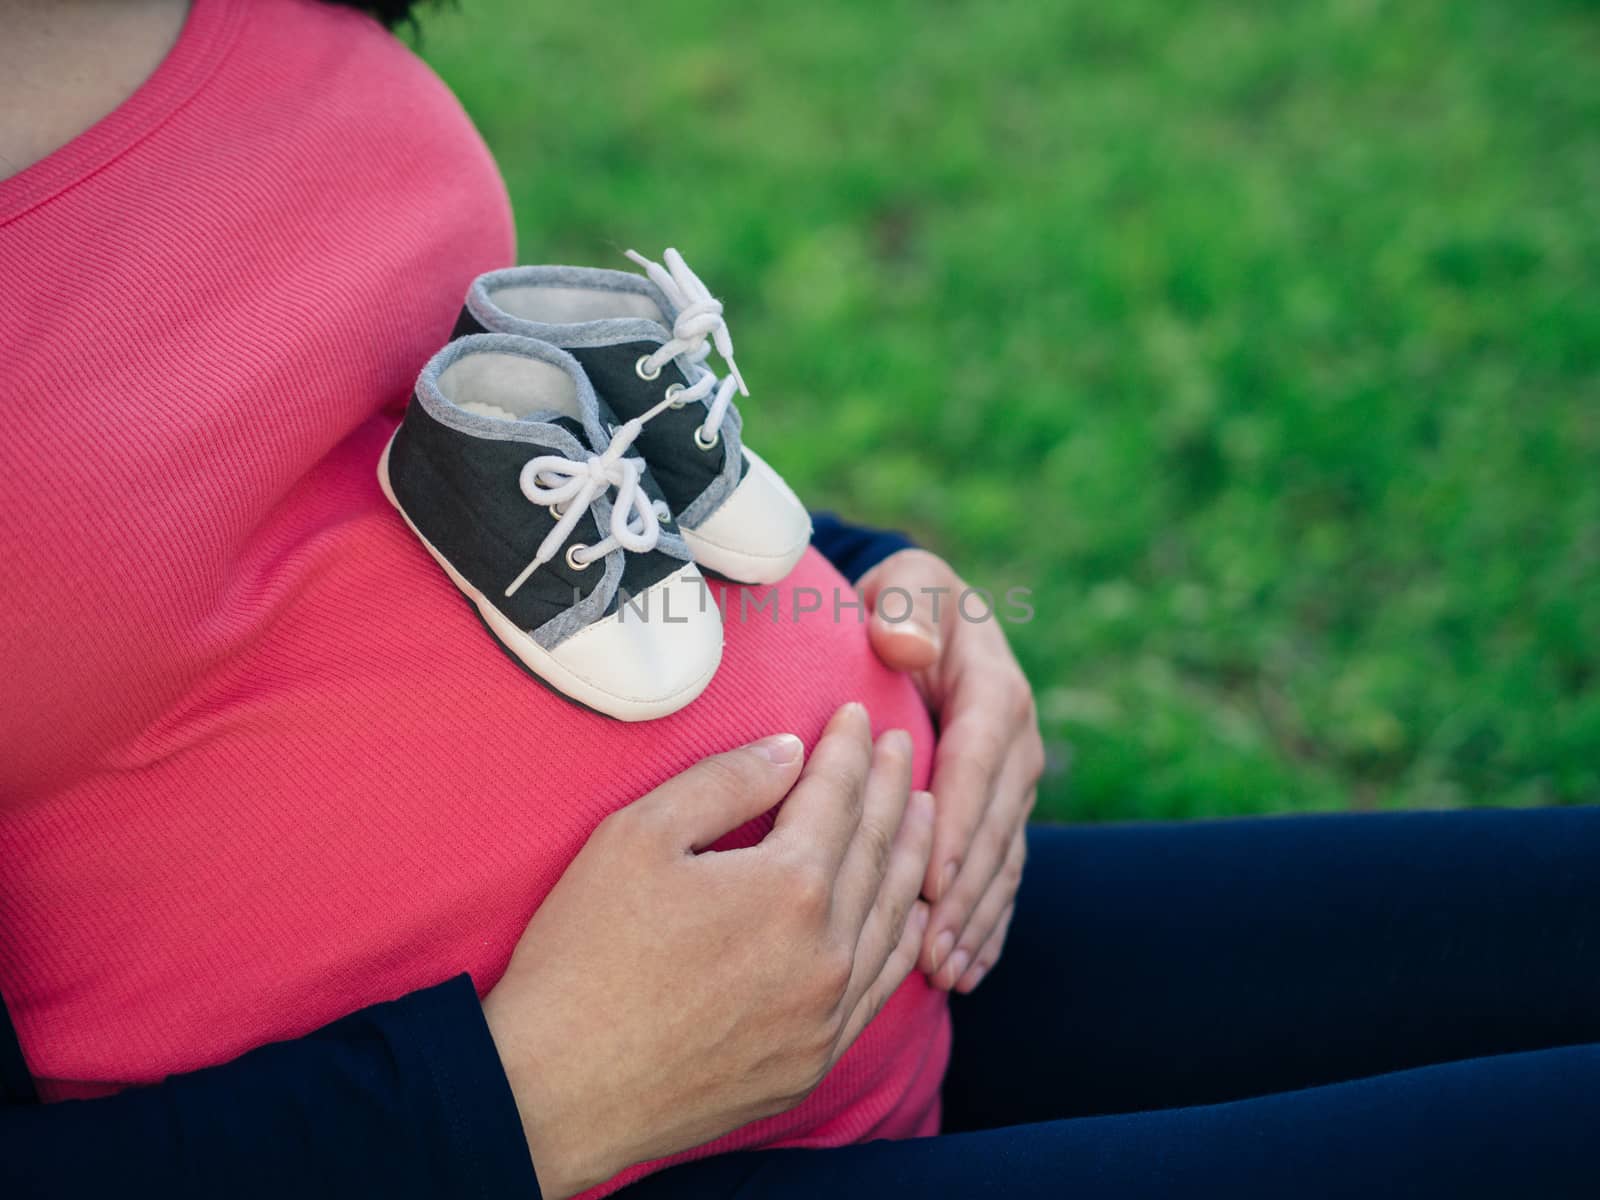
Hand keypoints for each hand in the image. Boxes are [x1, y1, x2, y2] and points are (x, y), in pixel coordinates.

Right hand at [482, 703, 933, 1198]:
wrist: (554, 1091)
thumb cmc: (583, 955)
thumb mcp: (636, 836)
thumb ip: (724, 783)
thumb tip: (790, 751)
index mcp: (788, 887)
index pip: (837, 797)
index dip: (849, 750)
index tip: (858, 715)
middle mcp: (825, 952)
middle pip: (876, 851)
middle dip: (892, 790)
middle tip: (904, 745)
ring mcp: (825, 1015)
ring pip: (891, 919)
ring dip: (912, 857)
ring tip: (926, 813)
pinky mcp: (811, 1062)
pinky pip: (879, 989)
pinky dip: (903, 941)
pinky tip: (911, 916)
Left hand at [859, 549, 1043, 993]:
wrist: (923, 613)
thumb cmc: (903, 600)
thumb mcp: (907, 583)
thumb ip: (906, 606)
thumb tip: (906, 646)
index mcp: (994, 691)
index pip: (976, 764)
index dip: (957, 826)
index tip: (929, 882)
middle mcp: (1015, 744)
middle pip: (993, 828)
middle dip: (965, 894)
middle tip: (928, 952)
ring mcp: (1013, 783)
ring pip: (1001, 861)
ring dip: (977, 921)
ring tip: (945, 973)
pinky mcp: (1002, 809)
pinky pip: (1003, 872)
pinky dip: (989, 923)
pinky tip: (967, 969)